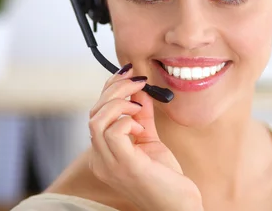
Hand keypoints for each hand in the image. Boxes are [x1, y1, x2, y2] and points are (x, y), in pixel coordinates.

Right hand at [88, 64, 202, 210]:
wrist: (178, 206)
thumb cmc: (165, 178)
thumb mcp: (150, 140)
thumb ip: (143, 117)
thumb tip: (140, 91)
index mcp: (103, 154)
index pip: (95, 113)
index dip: (110, 89)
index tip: (129, 73)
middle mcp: (100, 160)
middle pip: (93, 113)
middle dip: (116, 89)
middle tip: (138, 82)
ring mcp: (109, 165)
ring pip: (97, 120)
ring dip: (120, 103)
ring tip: (140, 107)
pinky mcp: (125, 166)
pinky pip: (113, 133)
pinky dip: (128, 121)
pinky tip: (142, 127)